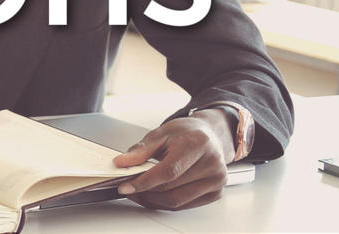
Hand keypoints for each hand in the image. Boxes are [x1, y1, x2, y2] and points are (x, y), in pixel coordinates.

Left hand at [113, 111, 235, 210]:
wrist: (210, 136)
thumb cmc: (187, 134)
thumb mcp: (161, 134)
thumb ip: (141, 150)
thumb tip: (122, 163)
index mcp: (198, 144)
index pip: (169, 171)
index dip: (145, 181)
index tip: (125, 186)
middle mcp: (212, 164)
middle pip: (171, 188)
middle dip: (144, 191)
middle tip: (128, 188)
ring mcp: (216, 180)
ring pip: (176, 201)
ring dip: (152, 200)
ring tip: (138, 192)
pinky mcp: (215, 193)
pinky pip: (184, 206)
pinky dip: (164, 203)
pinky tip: (153, 196)